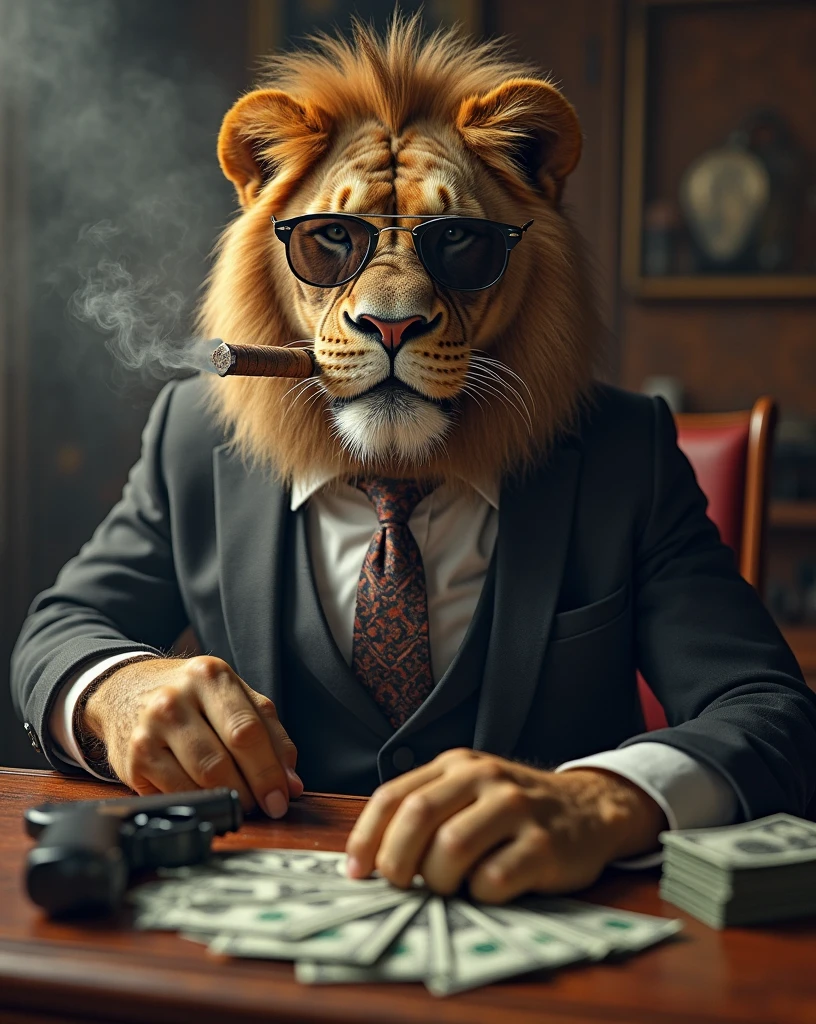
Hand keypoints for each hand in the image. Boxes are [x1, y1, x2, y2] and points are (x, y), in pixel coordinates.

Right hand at [81, 656, 302, 816]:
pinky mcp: (133, 758)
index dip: (269, 770)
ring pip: (201, 780)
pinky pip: (176, 793)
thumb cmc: (191, 695)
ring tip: (240, 800)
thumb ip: (270, 733)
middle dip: (251, 790)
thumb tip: (291, 783)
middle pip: (223, 758)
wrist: (125, 689)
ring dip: (228, 799)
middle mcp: (176, 698)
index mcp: (210, 676)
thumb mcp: (234, 696)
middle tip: (264, 805)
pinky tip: (208, 797)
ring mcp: (150, 729)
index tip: (282, 796)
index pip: (247, 730)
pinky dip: (200, 802)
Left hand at [345, 749, 665, 902]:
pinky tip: (487, 889)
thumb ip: (427, 811)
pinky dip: (480, 894)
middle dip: (396, 860)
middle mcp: (484, 777)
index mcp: (456, 765)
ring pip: (451, 848)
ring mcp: (516, 808)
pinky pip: (493, 878)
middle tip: (397, 886)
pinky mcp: (544, 844)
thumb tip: (371, 860)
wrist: (590, 808)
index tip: (356, 871)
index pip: (394, 795)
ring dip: (438, 881)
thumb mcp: (469, 793)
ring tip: (448, 887)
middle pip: (417, 816)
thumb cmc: (515, 811)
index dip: (366, 836)